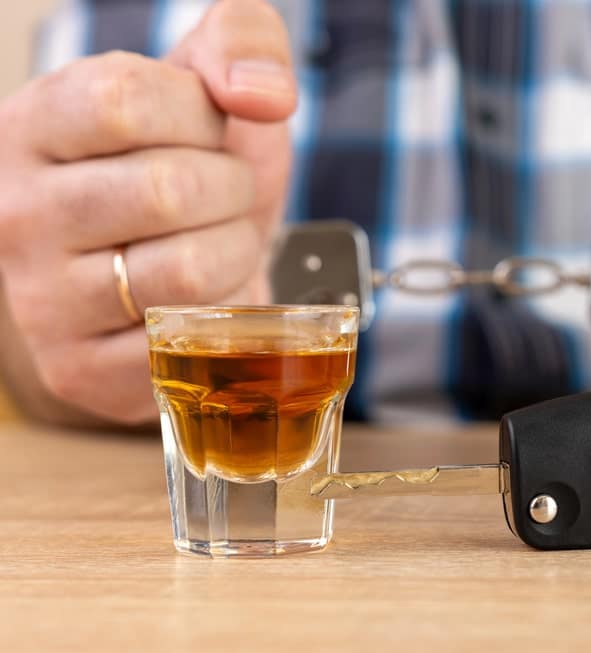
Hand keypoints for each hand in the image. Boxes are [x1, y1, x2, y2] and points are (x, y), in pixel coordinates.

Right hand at [0, 0, 295, 424]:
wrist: (185, 259)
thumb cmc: (196, 162)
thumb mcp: (215, 80)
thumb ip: (244, 42)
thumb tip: (262, 93)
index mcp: (34, 125)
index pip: (126, 102)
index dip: (201, 116)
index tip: (207, 129)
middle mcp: (16, 213)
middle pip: (168, 191)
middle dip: (231, 190)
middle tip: (222, 195)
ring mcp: (40, 299)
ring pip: (189, 271)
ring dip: (234, 252)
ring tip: (215, 241)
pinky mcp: (78, 368)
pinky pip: (189, 338)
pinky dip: (224, 314)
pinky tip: (203, 297)